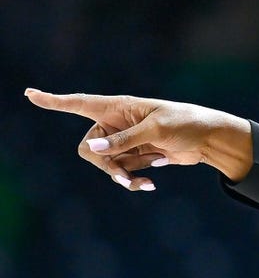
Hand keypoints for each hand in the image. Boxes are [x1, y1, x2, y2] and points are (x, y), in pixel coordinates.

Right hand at [24, 89, 252, 189]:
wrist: (210, 140)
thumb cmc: (186, 123)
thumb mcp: (157, 130)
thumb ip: (125, 140)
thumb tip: (93, 150)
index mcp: (118, 108)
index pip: (79, 103)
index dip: (54, 101)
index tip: (30, 94)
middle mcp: (117, 123)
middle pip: (90, 148)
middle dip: (105, 164)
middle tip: (123, 175)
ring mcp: (126, 141)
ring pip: (106, 164)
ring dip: (123, 175)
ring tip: (144, 183)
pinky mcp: (137, 156)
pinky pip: (123, 172)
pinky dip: (134, 179)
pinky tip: (151, 182)